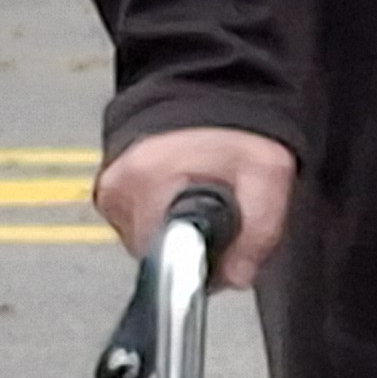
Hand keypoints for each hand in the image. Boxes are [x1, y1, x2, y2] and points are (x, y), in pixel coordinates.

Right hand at [94, 127, 290, 285]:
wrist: (209, 100)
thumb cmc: (236, 132)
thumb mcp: (268, 175)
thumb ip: (260, 229)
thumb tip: (236, 276)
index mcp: (147, 177)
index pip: (164, 255)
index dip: (200, 263)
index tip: (219, 252)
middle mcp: (119, 184)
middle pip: (154, 253)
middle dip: (191, 249)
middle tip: (219, 218)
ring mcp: (110, 190)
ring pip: (144, 244)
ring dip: (175, 237)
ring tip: (200, 204)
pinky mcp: (108, 194)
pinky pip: (135, 228)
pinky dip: (161, 223)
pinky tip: (181, 202)